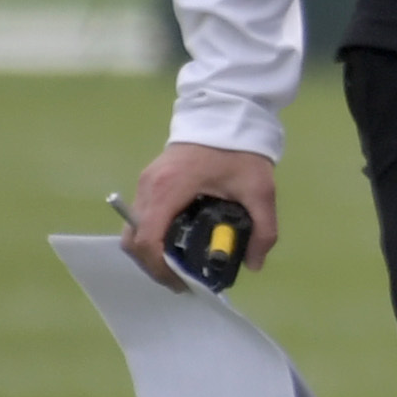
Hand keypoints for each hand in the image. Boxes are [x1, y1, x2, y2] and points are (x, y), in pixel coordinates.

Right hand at [124, 141, 279, 289]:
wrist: (227, 114)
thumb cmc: (240, 151)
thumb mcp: (260, 190)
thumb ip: (263, 228)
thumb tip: (254, 264)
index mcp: (168, 189)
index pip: (148, 240)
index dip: (159, 268)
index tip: (181, 282)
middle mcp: (148, 187)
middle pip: (134, 240)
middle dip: (153, 265)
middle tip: (181, 278)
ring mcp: (145, 182)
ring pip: (133, 229)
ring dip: (150, 252)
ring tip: (179, 264)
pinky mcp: (149, 180)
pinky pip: (140, 217)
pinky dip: (152, 236)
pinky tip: (176, 242)